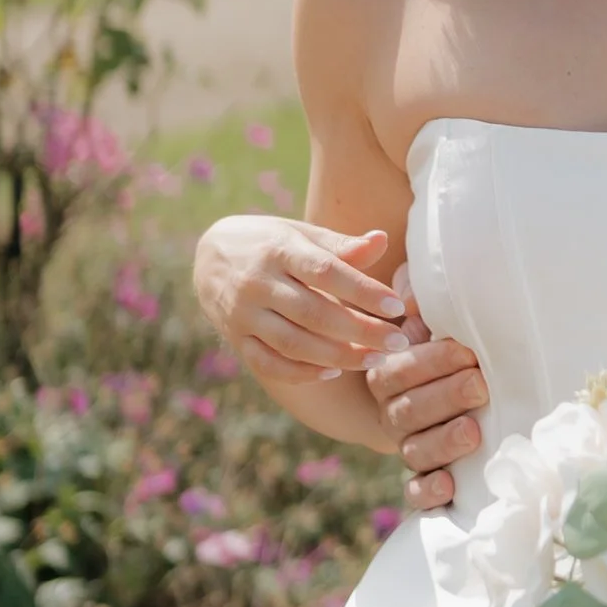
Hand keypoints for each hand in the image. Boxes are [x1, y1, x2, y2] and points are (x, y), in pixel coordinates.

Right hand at [193, 213, 405, 386]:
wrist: (208, 255)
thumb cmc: (270, 242)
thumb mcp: (300, 234)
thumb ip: (340, 245)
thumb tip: (382, 240)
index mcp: (279, 249)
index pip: (326, 272)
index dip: (363, 291)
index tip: (396, 307)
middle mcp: (258, 282)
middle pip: (314, 313)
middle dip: (360, 331)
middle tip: (398, 342)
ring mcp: (243, 314)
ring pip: (294, 343)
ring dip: (338, 356)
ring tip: (375, 360)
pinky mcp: (235, 338)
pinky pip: (269, 363)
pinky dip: (301, 373)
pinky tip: (334, 372)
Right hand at [368, 278, 490, 510]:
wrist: (471, 382)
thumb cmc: (454, 344)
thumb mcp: (436, 316)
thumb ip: (421, 302)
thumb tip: (412, 298)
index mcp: (391, 374)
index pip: (400, 370)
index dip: (431, 362)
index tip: (468, 352)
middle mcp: (395, 413)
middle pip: (409, 411)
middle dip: (446, 397)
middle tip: (480, 385)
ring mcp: (410, 448)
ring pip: (415, 451)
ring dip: (443, 442)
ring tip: (473, 432)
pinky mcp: (427, 480)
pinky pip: (417, 492)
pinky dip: (429, 491)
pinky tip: (449, 484)